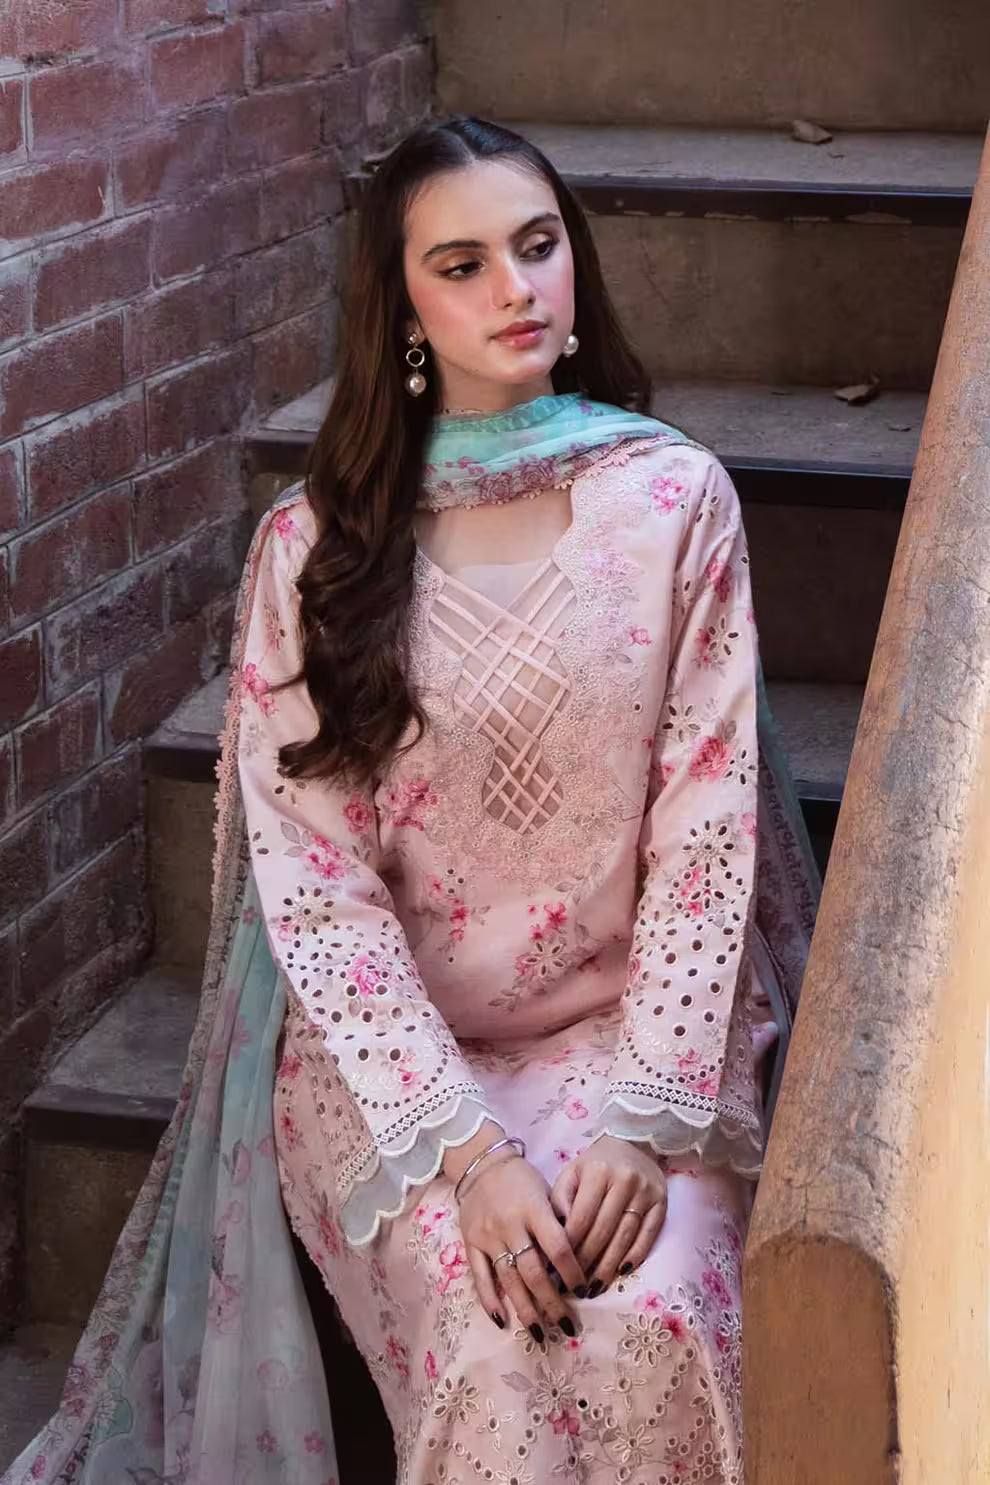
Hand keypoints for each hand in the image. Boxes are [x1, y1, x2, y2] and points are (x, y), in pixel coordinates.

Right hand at [448, 1133, 585, 1339]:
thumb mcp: (547, 1190)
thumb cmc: (522, 1179)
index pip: (558, 1247)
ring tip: (540, 1333)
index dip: (572, 1272)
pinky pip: (479, 1276)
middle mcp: (511, 1225)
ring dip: (526, 1309)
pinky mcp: (470, 1243)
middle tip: (567, 1327)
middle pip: (534, 1271)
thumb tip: (582, 1256)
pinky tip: (502, 1321)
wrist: (481, 1163)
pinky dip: (489, 1300)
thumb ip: (561, 1221)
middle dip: (552, 1303)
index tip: (584, 1290)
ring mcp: (488, 1236)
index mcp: (534, 1209)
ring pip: (509, 1280)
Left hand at [549, 1134, 666, 1289]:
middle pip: (603, 1230)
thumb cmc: (596, 1164)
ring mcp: (646, 1192)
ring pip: (625, 1237)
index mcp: (598, 1171)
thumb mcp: (573, 1172)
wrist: (634, 1142)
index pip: (581, 1217)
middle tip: (574, 1285)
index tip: (557, 1268)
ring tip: (594, 1287)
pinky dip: (635, 1257)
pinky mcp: (662, 1203)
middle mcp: (624, 1180)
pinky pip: (648, 1236)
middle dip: (586, 1262)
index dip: (569, 1246)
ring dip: (608, 1266)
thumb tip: (556, 1234)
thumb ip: (560, 1199)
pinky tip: (621, 1272)